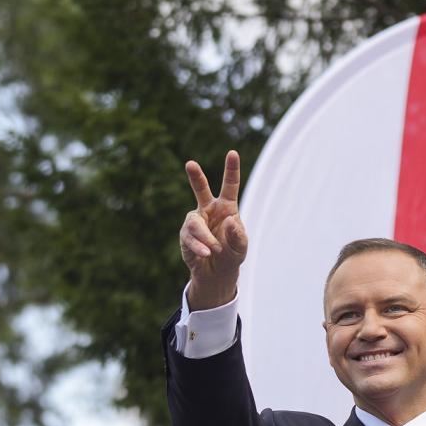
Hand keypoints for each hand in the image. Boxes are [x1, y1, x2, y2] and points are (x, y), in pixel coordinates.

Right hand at [180, 150, 247, 308]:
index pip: (230, 186)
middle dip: (195, 177)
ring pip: (195, 223)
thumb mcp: (240, 247)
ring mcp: (195, 221)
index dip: (231, 169)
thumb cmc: (231, 254)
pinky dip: (199, 247)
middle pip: (201, 190)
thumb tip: (229, 221)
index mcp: (227, 208)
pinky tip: (206, 254)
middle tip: (190, 164)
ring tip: (213, 249)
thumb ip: (237, 235)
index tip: (232, 153)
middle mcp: (209, 209)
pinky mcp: (185, 234)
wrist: (216, 272)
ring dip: (205, 237)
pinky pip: (190, 238)